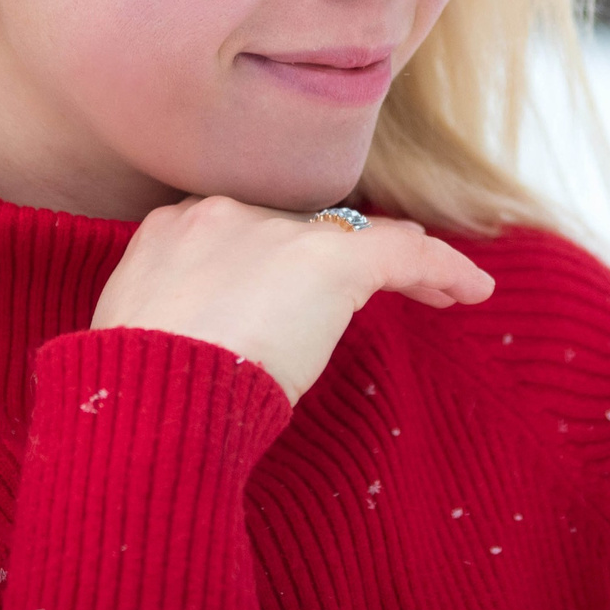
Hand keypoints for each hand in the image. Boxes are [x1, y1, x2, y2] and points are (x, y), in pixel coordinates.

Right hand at [89, 196, 495, 402]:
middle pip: (302, 229)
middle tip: (375, 294)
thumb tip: (208, 343)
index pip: (244, 232)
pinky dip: (441, 268)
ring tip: (440, 291)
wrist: (148, 395)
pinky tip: (472, 289)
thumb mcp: (144, 340)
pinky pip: (403, 252)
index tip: (299, 290)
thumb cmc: (136, 391)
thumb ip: (178, 321)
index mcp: (170, 231)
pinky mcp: (328, 259)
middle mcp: (222, 214)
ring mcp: (275, 233)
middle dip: (337, 261)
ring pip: (355, 237)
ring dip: (396, 264)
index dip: (283, 257)